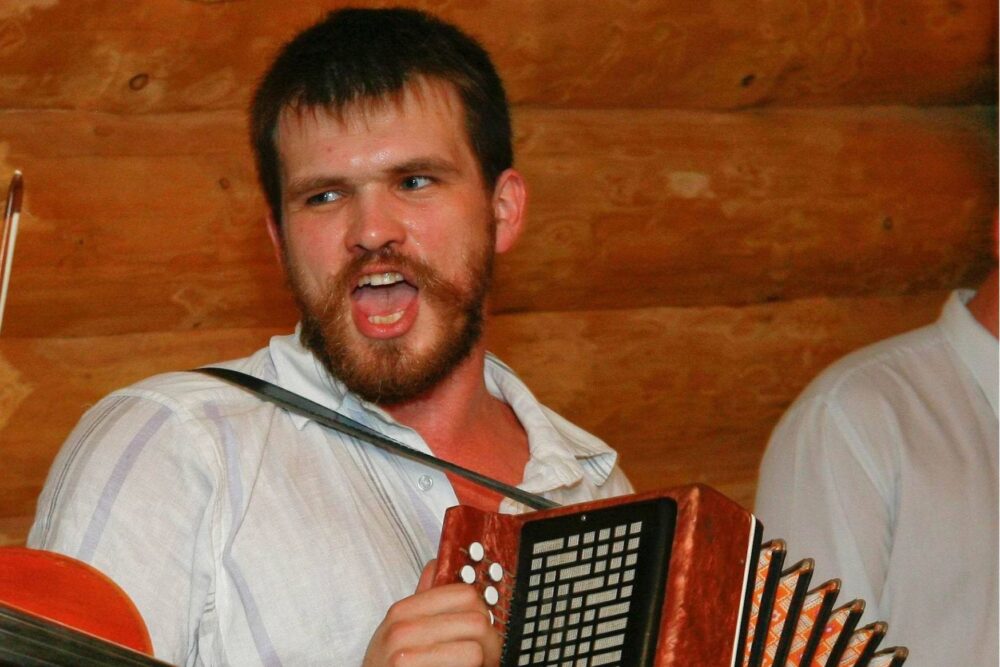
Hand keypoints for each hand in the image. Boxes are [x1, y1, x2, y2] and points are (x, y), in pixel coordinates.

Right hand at [362, 560, 501, 666]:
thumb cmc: (389, 665)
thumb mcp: (398, 629)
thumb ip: (421, 599)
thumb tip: (435, 563)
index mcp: (403, 610)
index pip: (465, 593)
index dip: (482, 610)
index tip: (483, 627)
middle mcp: (403, 628)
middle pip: (476, 620)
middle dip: (490, 640)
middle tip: (487, 654)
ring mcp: (406, 655)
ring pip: (476, 649)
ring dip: (483, 661)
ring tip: (475, 666)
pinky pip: (466, 666)